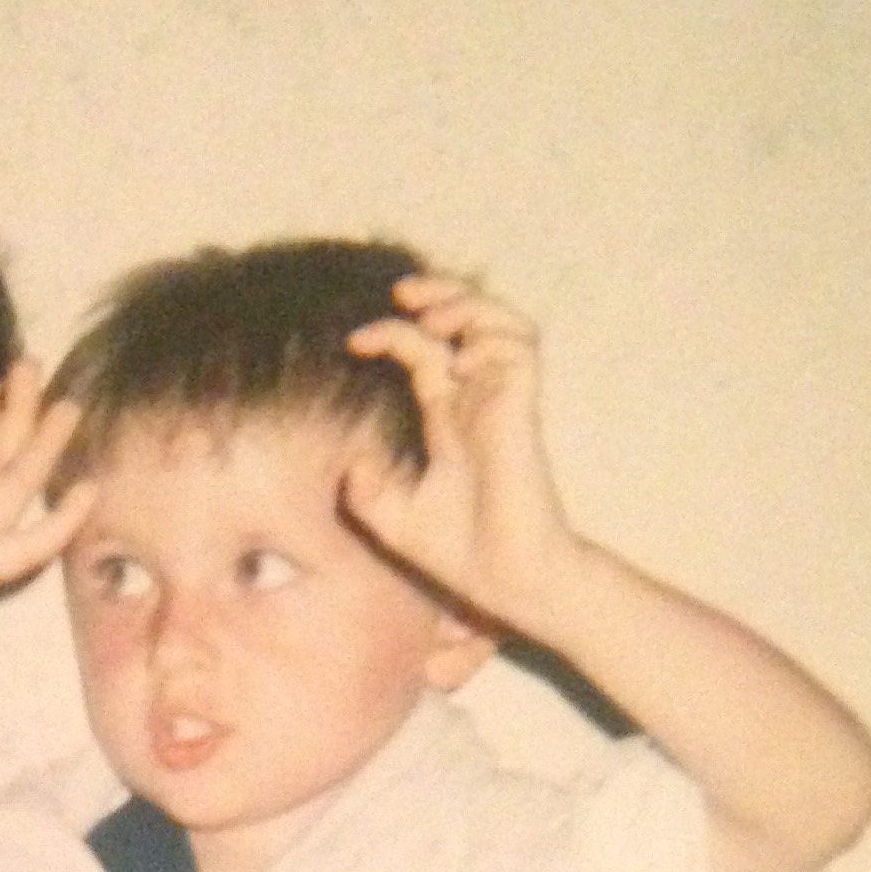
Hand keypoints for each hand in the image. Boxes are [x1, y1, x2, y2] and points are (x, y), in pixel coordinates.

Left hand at [341, 275, 580, 632]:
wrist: (502, 579)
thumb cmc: (458, 552)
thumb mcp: (391, 517)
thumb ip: (366, 489)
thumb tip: (348, 465)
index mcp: (449, 418)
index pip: (425, 352)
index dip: (392, 334)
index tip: (353, 343)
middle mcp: (478, 402)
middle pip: (469, 322)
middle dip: (439, 293)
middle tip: (401, 292)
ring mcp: (503, 402)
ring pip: (501, 323)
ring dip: (467, 305)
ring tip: (431, 315)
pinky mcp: (522, 411)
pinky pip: (520, 349)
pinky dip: (490, 336)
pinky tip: (459, 355)